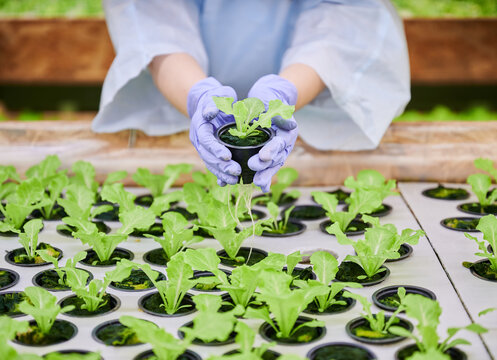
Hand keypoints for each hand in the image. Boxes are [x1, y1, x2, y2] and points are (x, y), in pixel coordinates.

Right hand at [188, 77, 240, 185]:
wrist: (210, 103)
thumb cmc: (218, 98)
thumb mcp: (220, 94)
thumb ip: (215, 102)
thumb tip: (209, 113)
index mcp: (200, 125)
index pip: (205, 140)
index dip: (215, 149)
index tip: (227, 157)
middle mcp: (198, 139)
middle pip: (207, 155)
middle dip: (220, 166)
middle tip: (235, 172)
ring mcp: (202, 147)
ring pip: (209, 163)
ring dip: (221, 173)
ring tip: (234, 181)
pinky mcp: (209, 152)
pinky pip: (212, 165)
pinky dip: (219, 175)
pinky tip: (227, 183)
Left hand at [247, 75, 298, 191]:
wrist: (268, 100)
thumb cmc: (269, 99)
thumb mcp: (273, 102)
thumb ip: (279, 113)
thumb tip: (290, 125)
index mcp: (287, 132)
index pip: (280, 143)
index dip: (272, 151)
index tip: (263, 157)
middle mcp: (283, 144)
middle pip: (277, 159)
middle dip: (266, 169)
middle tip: (257, 179)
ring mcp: (275, 151)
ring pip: (271, 166)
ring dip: (264, 176)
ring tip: (256, 186)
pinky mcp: (266, 154)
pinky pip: (263, 167)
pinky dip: (258, 176)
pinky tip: (252, 186)